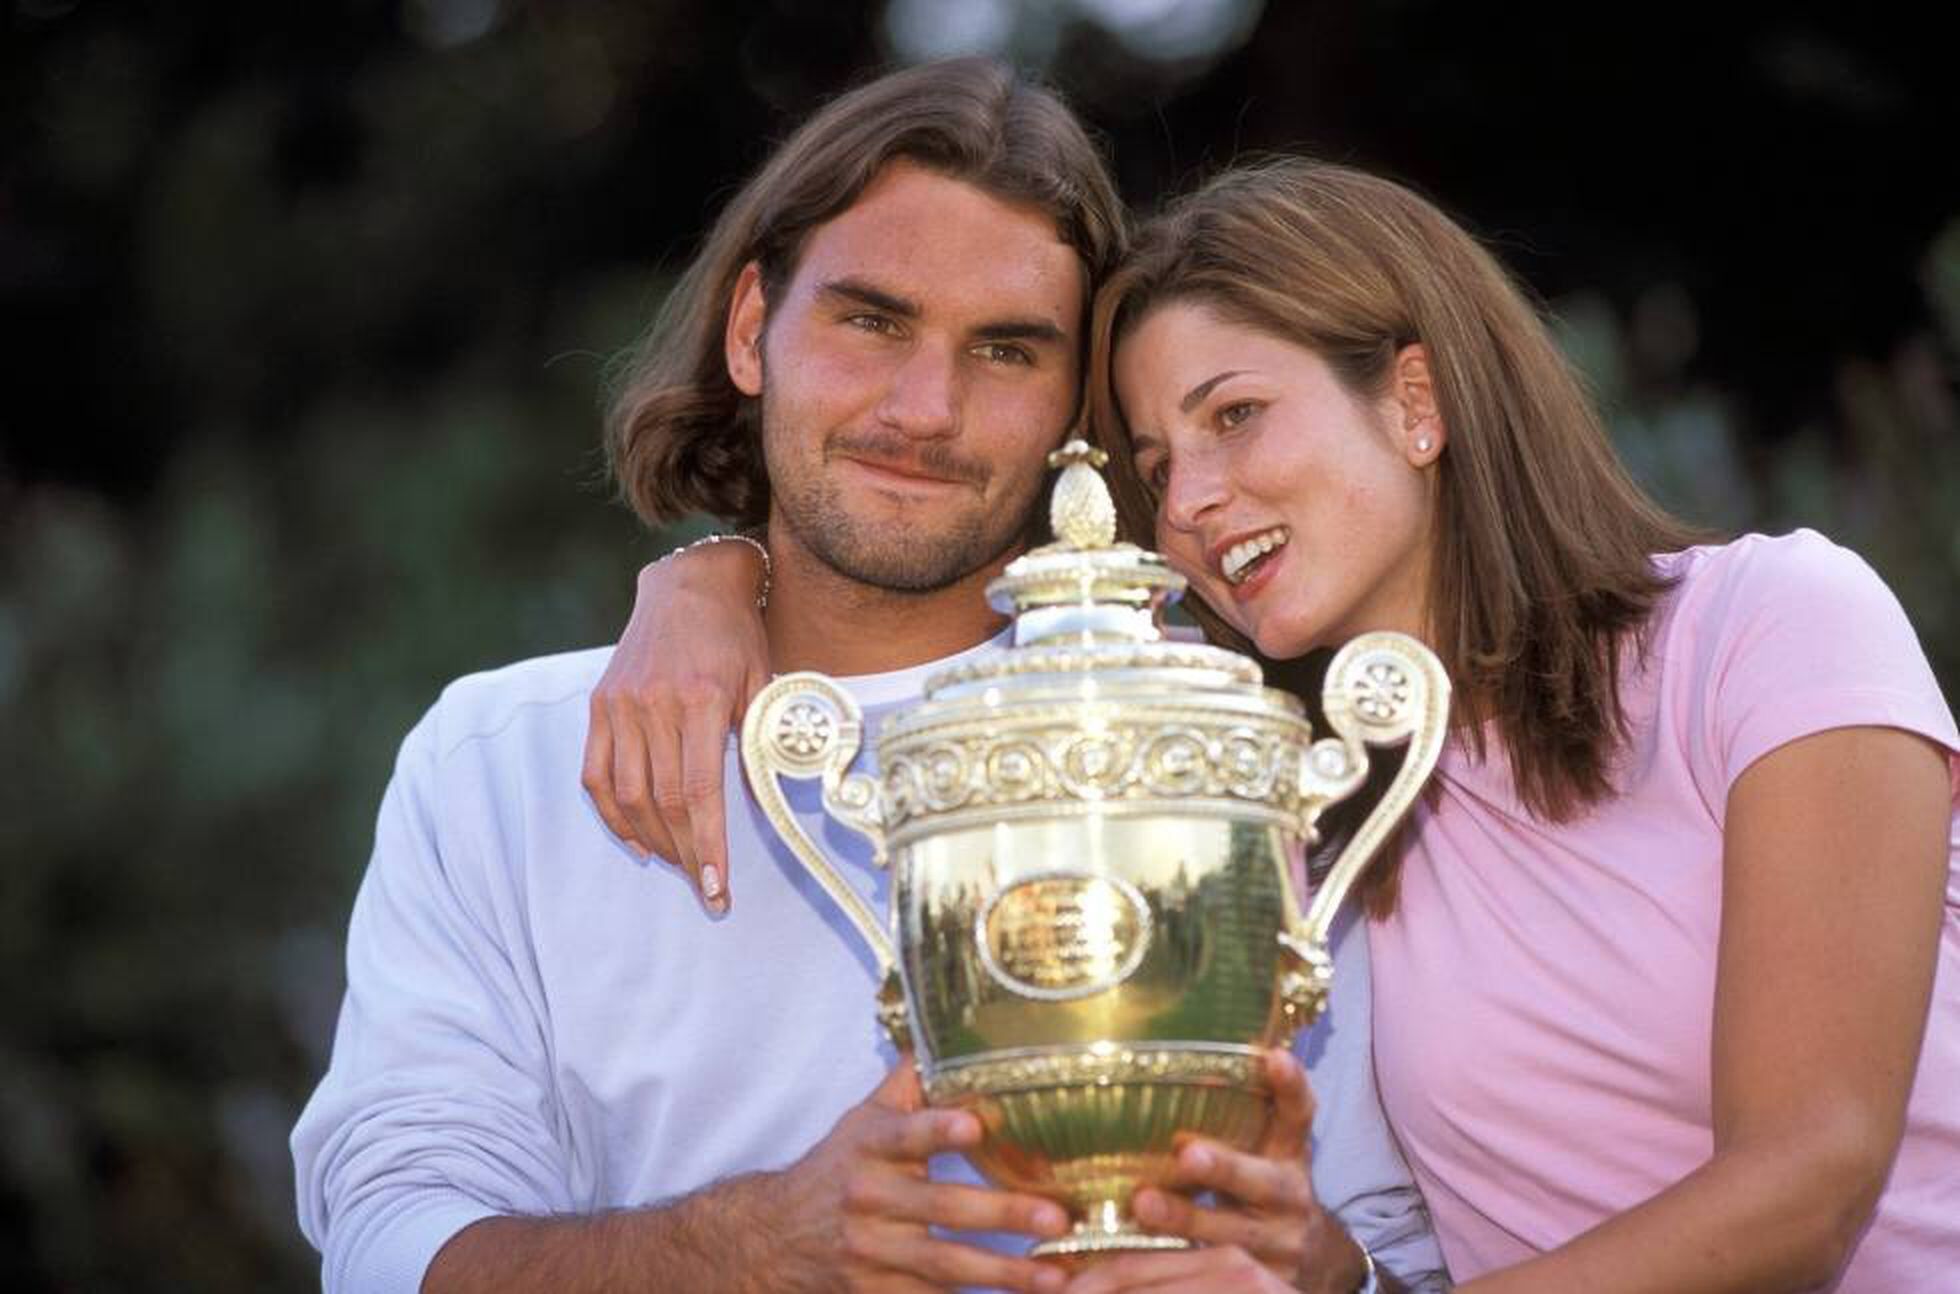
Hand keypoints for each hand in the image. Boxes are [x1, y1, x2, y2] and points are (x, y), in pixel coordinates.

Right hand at [582, 540, 770, 912]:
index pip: (699, 792)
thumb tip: (763, 810)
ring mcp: (620, 705)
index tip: (716, 887)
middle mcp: (654, 704)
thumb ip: (759, 747)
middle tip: (705, 887)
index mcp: (700, 700)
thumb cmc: (736, 639)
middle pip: (663, 801)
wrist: (690, 586)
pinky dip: (613, 815)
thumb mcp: (762, 687)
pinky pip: (595, 775)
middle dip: (684, 854)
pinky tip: (637, 839)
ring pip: (627, 795)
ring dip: (652, 841)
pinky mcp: (600, 705)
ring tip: (678, 864)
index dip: (707, 846)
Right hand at [772, 1060, 1072, 1292]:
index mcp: (869, 1146)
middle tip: (1056, 1217)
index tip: (975, 1126)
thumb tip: (951, 1032)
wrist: (772, 1238)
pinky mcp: (877, 1292)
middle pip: (941, 1207)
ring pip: (944, 1265)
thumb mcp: (863, 1120)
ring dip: (1004, 1273)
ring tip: (1054, 1276)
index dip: (938, 1130)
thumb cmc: (836, 1169)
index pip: (905, 1134)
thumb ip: (910, 1083)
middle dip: (1002, 1213)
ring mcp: (872, 1252)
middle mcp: (869, 1199)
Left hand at [1065, 1049, 1368, 1293]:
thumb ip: (1235, 1117)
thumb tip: (1163, 1058)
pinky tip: (1135, 1260)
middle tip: (1187, 1152)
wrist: (1314, 1262)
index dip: (1290, 1088)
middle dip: (1225, 1166)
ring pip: (1232, 1234)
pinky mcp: (1261, 1282)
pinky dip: (1173, 1265)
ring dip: (1187, 1218)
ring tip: (1144, 1205)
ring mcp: (1278, 1243)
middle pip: (1262, 1181)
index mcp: (1289, 1155)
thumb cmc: (1265, 1190)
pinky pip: (1211, 1275)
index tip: (1274, 1058)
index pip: (1299, 1115)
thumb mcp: (1265, 1151)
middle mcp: (1289, 1196)